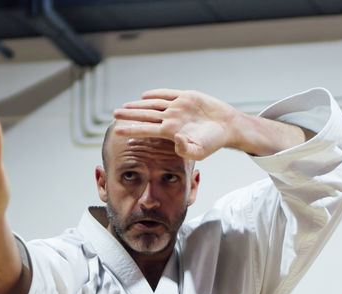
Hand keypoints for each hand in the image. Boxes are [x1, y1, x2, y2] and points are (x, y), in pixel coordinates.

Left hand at [111, 89, 238, 160]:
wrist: (227, 127)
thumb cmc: (213, 142)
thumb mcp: (199, 151)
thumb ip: (185, 148)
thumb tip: (175, 139)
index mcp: (170, 132)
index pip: (146, 129)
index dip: (131, 129)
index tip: (117, 131)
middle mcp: (170, 119)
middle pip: (145, 115)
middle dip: (129, 115)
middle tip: (114, 114)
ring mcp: (177, 107)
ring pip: (153, 104)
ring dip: (138, 105)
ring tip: (124, 106)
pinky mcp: (187, 97)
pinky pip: (168, 94)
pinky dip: (156, 93)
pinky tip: (145, 95)